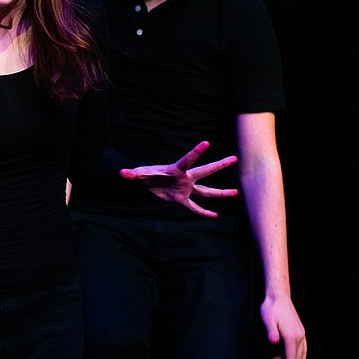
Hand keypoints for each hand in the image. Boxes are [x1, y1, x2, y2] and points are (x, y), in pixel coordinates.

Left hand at [119, 140, 238, 217]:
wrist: (143, 184)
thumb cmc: (143, 175)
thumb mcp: (138, 174)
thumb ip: (132, 173)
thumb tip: (122, 173)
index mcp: (176, 169)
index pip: (188, 160)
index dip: (196, 152)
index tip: (206, 142)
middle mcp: (185, 178)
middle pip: (205, 171)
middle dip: (219, 165)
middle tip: (235, 158)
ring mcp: (186, 188)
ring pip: (206, 191)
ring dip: (220, 193)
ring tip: (236, 192)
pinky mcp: (181, 199)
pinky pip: (194, 207)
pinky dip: (203, 212)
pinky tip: (214, 215)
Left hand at [258, 295, 307, 358]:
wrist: (279, 297)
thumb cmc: (271, 308)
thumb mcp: (268, 319)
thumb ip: (271, 331)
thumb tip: (273, 342)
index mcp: (291, 336)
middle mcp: (299, 337)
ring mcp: (301, 334)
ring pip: (299, 355)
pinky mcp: (299, 332)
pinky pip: (303, 349)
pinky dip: (302, 358)